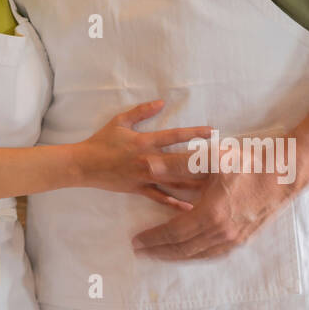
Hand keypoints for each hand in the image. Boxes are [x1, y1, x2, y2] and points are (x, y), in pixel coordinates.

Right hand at [75, 100, 212, 208]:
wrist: (84, 165)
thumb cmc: (102, 141)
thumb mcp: (120, 121)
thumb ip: (142, 111)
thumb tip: (161, 102)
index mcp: (145, 141)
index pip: (174, 136)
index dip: (194, 133)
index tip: (213, 132)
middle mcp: (148, 160)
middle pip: (181, 161)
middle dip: (202, 161)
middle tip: (224, 163)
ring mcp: (144, 177)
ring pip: (174, 181)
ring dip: (195, 183)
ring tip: (215, 186)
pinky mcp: (139, 190)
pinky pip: (160, 198)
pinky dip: (175, 204)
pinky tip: (191, 208)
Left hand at [131, 167, 290, 259]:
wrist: (284, 174)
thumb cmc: (247, 163)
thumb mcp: (211, 158)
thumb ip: (177, 163)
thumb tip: (148, 164)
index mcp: (210, 214)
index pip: (173, 232)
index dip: (153, 238)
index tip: (136, 240)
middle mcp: (221, 232)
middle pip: (183, 248)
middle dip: (159, 251)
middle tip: (141, 251)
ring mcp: (234, 238)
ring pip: (199, 254)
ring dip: (176, 256)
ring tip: (159, 253)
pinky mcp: (244, 239)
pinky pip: (214, 253)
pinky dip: (197, 255)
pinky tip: (190, 252)